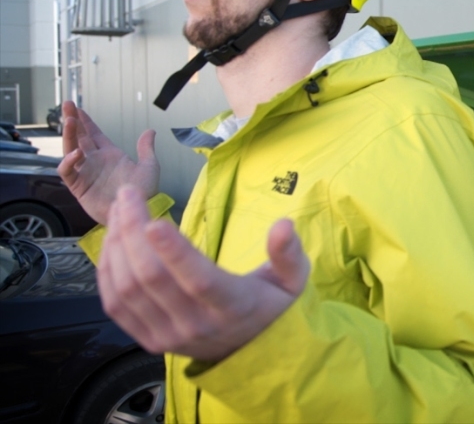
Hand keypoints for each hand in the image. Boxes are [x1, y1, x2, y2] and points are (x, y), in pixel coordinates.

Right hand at [58, 101, 159, 224]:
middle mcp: (95, 161)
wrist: (138, 210)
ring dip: (69, 135)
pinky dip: (69, 162)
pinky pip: (68, 172)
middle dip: (72, 121)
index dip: (85, 121)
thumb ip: (146, 148)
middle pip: (79, 137)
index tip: (77, 108)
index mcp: (110, 155)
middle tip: (67, 105)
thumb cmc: (145, 192)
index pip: (93, 134)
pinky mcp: (79, 187)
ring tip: (69, 121)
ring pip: (70, 150)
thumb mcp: (149, 166)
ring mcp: (86, 173)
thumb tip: (150, 130)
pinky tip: (77, 154)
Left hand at [98, 186, 308, 361]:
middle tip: (128, 194)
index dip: (174, 252)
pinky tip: (113, 240)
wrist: (249, 352)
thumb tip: (284, 225)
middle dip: (133, 231)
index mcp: (233, 308)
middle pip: (153, 279)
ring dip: (117, 244)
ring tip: (120, 210)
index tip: (154, 221)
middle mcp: (195, 325)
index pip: (199, 281)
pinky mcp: (147, 340)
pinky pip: (115, 304)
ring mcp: (167, 336)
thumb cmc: (269, 306)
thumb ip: (289, 254)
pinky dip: (108, 269)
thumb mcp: (292, 282)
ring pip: (128, 288)